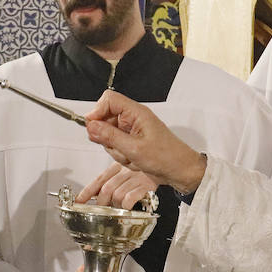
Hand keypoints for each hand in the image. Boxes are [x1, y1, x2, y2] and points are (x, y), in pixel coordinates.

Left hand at [77, 163, 159, 209]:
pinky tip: (127, 207)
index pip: (98, 180)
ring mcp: (136, 178)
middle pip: (106, 189)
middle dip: (100, 203)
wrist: (168, 163)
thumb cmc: (145, 169)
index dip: (86, 192)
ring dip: (114, 205)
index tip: (77, 202)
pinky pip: (130, 197)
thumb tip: (94, 194)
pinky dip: (126, 204)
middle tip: (100, 211)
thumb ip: (110, 180)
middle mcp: (125, 170)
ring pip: (117, 194)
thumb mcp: (125, 170)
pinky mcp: (147, 185)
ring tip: (116, 209)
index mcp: (117, 166)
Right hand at [84, 92, 206, 193]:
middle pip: (105, 118)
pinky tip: (132, 161)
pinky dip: (119, 155)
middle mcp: (133, 118)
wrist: (180, 171)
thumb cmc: (166, 157)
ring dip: (115, 150)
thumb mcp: (134, 149)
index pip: (109, 100)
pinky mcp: (131, 140)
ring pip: (108, 135)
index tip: (92, 128)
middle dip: (107, 138)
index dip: (97, 111)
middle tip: (119, 149)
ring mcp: (131, 130)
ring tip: (130, 157)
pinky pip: (115, 145)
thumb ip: (110, 137)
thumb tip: (91, 126)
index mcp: (136, 113)